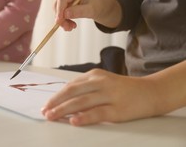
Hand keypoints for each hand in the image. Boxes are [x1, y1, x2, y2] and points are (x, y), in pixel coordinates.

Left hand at [41, 69, 158, 125]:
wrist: (151, 92)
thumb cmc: (124, 89)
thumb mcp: (104, 82)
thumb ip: (86, 88)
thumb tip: (65, 101)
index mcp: (94, 75)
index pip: (70, 86)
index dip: (57, 96)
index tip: (46, 105)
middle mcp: (100, 82)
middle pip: (73, 92)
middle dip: (56, 102)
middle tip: (45, 111)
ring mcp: (110, 95)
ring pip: (81, 102)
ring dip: (64, 110)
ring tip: (52, 116)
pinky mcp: (118, 109)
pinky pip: (98, 113)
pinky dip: (84, 117)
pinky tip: (74, 121)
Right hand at [54, 0, 120, 29]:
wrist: (100, 6)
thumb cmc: (98, 6)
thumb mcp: (91, 10)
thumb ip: (79, 11)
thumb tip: (65, 14)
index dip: (59, 11)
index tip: (59, 22)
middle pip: (57, 4)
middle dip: (61, 18)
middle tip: (69, 28)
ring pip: (57, 9)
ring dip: (63, 20)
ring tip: (72, 27)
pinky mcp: (63, 0)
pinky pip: (59, 11)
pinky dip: (64, 19)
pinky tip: (71, 23)